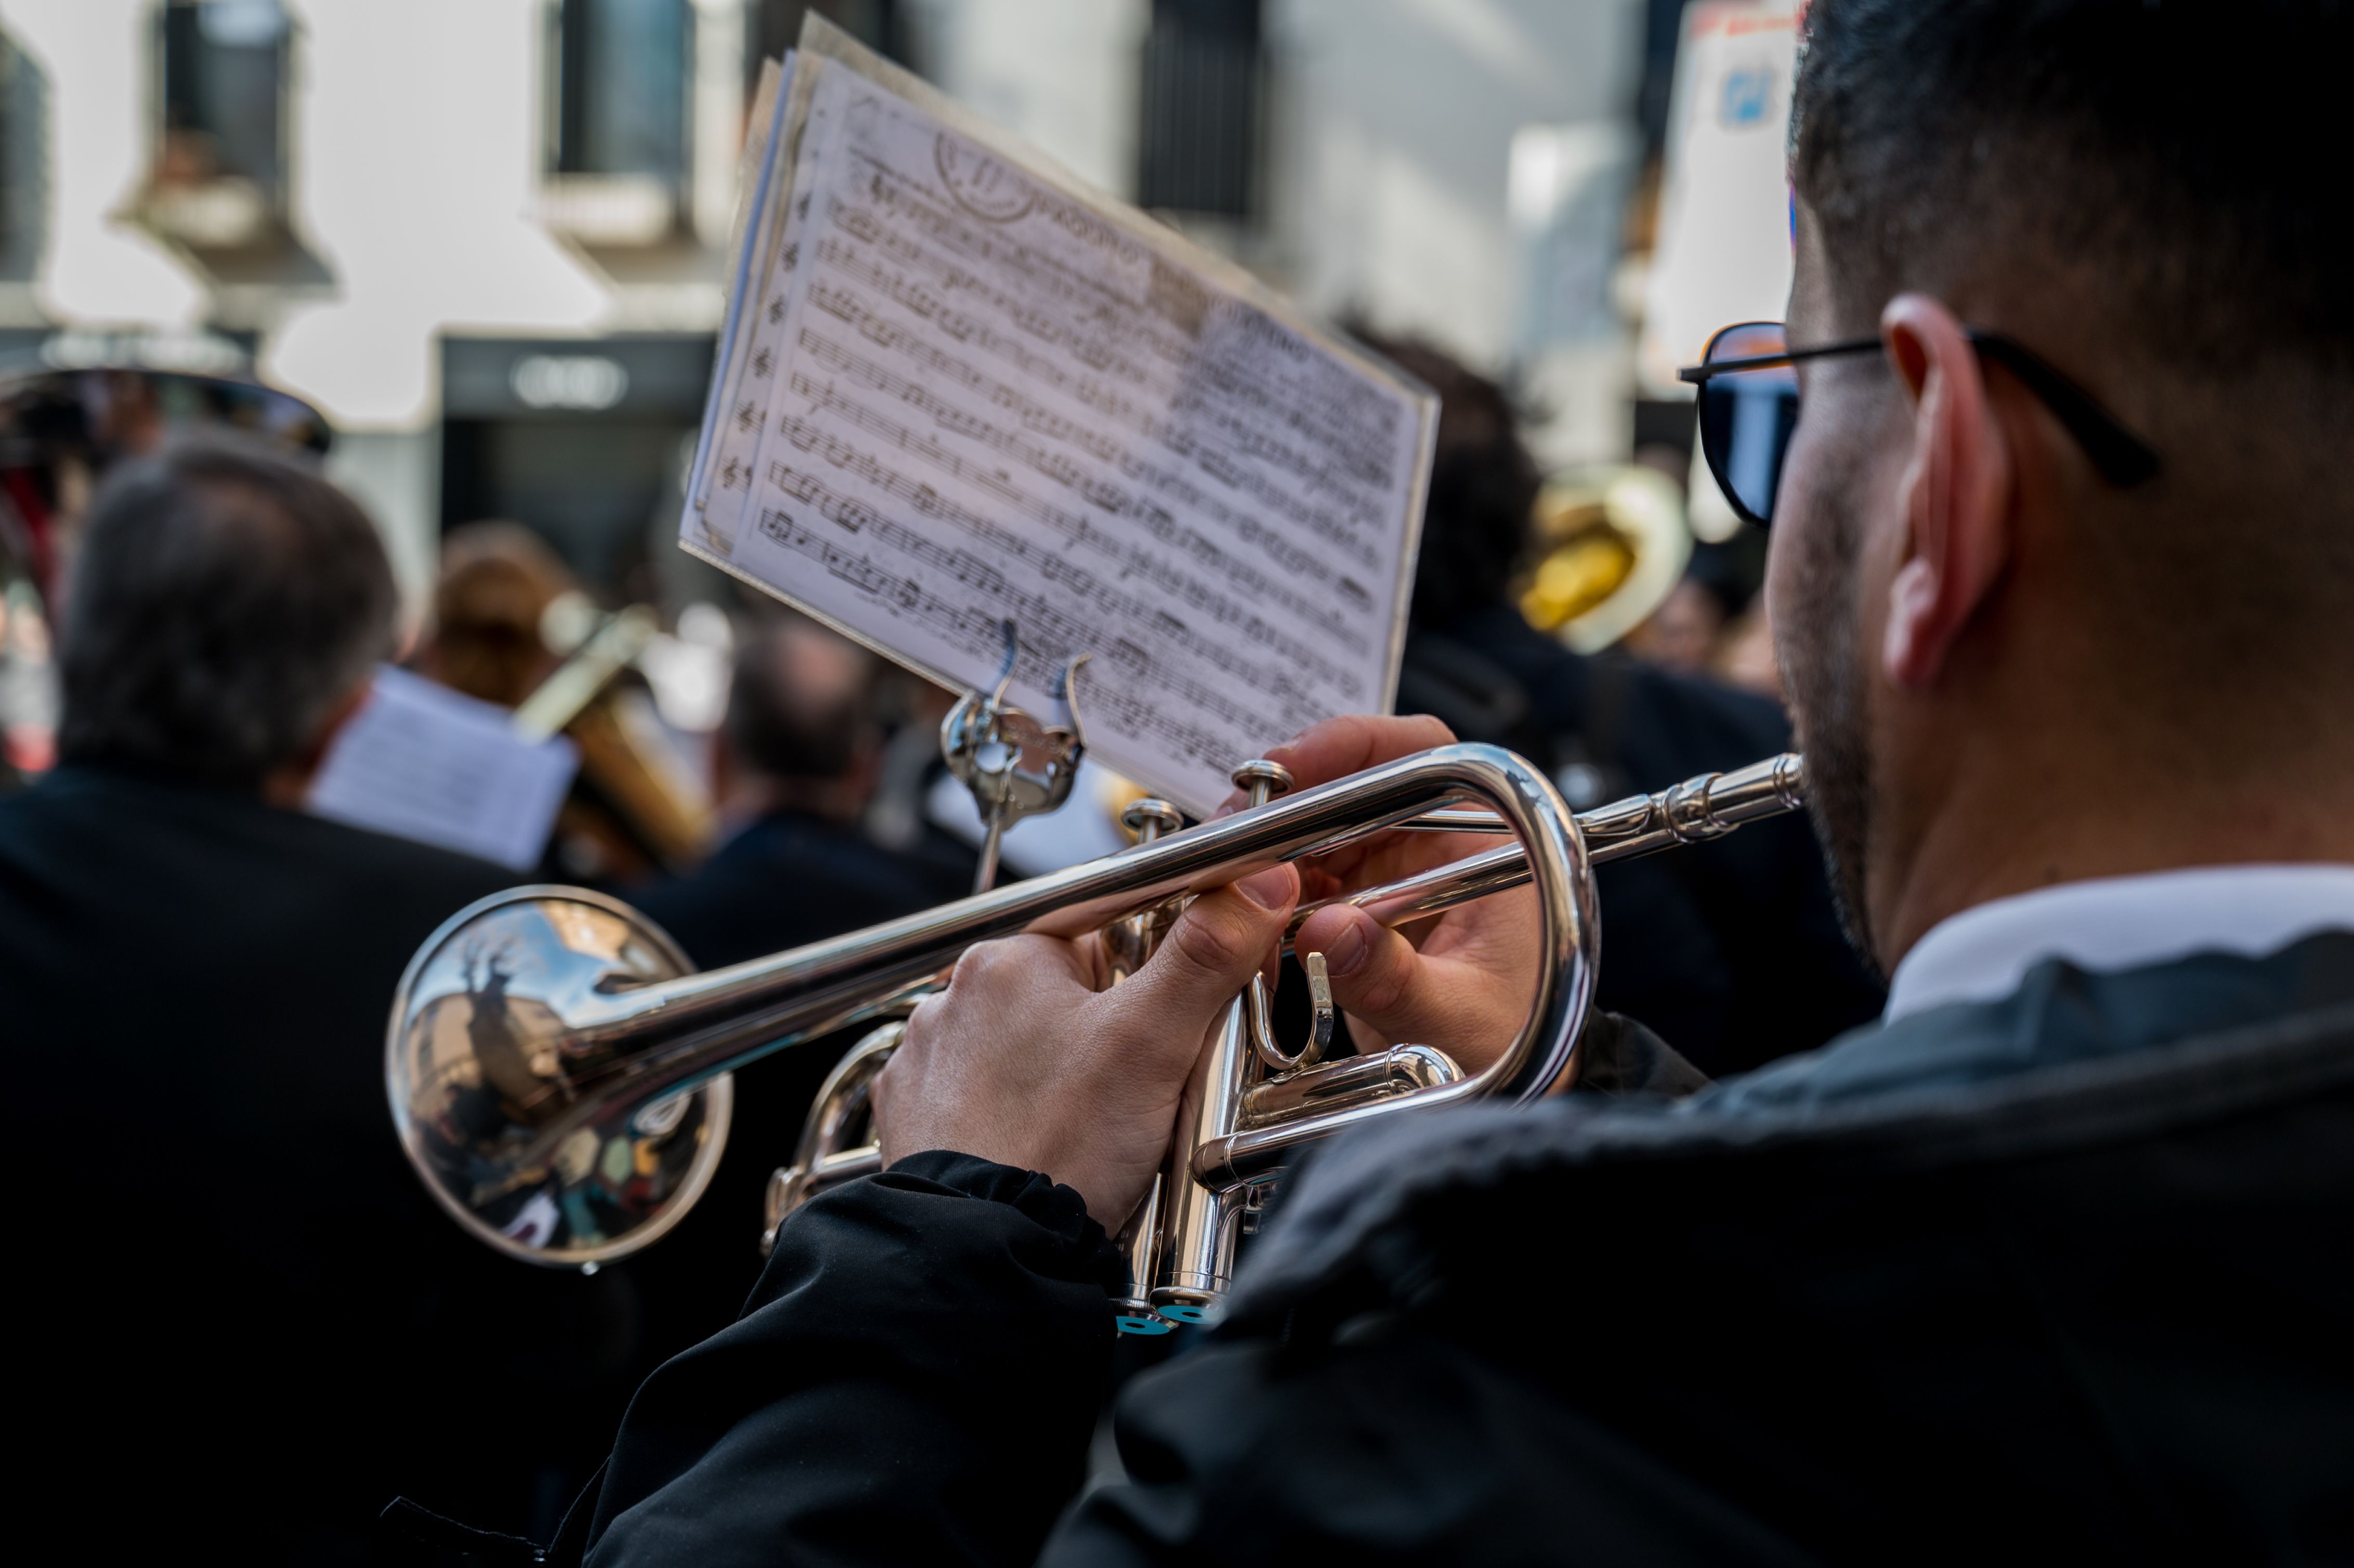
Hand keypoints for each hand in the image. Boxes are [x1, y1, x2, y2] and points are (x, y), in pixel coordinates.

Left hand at [871, 864, 1298, 1228]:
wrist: (983, 1257)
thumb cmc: (1058, 1152)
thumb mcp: (1152, 1043)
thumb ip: (1206, 956)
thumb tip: (1257, 883)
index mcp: (1005, 962)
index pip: (1104, 938)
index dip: (1153, 985)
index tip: (1171, 1030)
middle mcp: (951, 1003)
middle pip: (1066, 999)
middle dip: (1111, 1041)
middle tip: (1140, 1096)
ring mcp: (926, 1066)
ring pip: (1025, 1054)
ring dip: (1063, 1084)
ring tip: (1094, 1135)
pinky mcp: (914, 1123)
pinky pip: (982, 1104)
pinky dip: (1017, 1123)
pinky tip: (1046, 1152)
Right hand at [1218, 715, 1540, 1070]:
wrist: (1501, 1090)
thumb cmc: (1508, 1044)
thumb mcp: (1459, 1019)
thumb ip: (1395, 980)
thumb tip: (1329, 931)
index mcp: (1486, 846)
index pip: (1424, 755)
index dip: (1353, 746)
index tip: (1291, 766)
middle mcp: (1435, 847)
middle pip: (1350, 790)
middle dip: (1288, 805)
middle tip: (1232, 830)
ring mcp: (1393, 876)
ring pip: (1318, 836)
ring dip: (1271, 854)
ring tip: (1227, 881)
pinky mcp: (1358, 909)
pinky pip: (1305, 883)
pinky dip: (1272, 898)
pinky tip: (1247, 921)